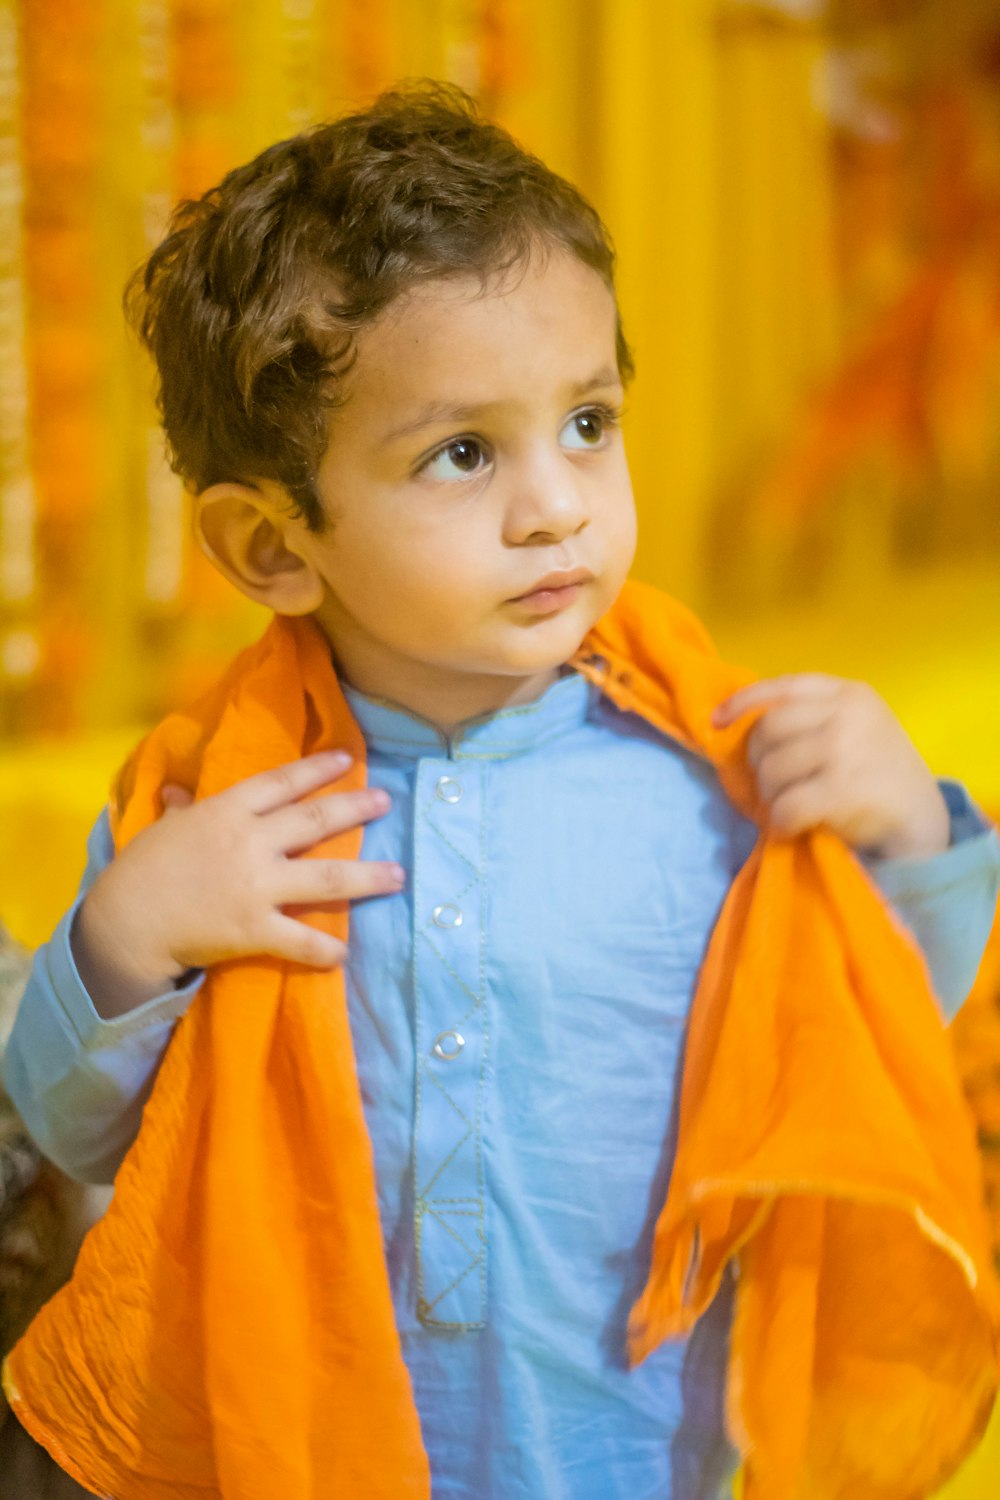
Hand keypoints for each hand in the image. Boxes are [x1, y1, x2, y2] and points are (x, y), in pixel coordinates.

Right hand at [73, 750, 403, 1018]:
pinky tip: (345, 953)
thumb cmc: (142, 869)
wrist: (125, 922)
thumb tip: (181, 791)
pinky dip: (324, 948)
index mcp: (227, 812)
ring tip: (398, 875)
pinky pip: (299, 939)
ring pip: (325, 876)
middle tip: (386, 801)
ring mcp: (256, 886)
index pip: (282, 782)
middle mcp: (250, 843)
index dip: (317, 769)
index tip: (348, 759)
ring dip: (366, 876)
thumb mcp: (165, 827)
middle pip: (315, 820)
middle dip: (355, 808)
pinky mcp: (254, 928)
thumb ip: (184, 809)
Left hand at [713, 674, 949, 859]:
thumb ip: (811, 719)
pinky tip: (789, 827)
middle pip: (768, 730)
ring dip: (768, 796)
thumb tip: (739, 725)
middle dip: (757, 761)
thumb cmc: (877, 773)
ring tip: (782, 808)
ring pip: (772, 769)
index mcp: (849, 693)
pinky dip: (780, 821)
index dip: (743, 702)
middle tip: (768, 785)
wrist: (922, 818)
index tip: (716, 721)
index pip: (783, 686)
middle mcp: (847, 714)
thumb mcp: (854, 728)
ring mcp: (846, 750)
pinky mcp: (844, 791)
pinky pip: (786, 806)